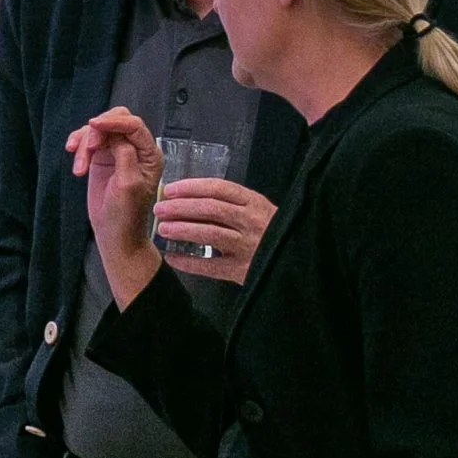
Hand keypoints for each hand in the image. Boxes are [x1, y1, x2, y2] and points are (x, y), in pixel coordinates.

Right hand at [66, 104, 163, 304]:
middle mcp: (136, 149)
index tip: (94, 125)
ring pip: (99, 130)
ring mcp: (117, 152)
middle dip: (98, 131)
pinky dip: (79, 145)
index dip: (114, 122)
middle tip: (88, 149)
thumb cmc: (126, 214)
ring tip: (79, 168)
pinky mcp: (101, 158)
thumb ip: (124, 154)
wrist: (114, 233)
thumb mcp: (128, 184)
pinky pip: (88, 140)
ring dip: (84, 144)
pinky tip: (73, 157)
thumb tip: (114, 134)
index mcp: (150, 154)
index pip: (134, 125)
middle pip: (117, 120)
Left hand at [150, 179, 273, 286]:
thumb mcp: (260, 211)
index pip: (219, 189)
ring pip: (210, 234)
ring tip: (162, 229)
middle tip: (159, 208)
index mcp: (254, 203)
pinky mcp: (243, 270)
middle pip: (210, 209)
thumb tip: (192, 199)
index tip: (170, 189)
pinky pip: (211, 267)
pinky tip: (172, 258)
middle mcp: (251, 221)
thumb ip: (235, 205)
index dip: (192, 187)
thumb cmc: (274, 232)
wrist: (297, 260)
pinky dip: (189, 263)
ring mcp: (248, 246)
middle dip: (181, 207)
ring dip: (183, 230)